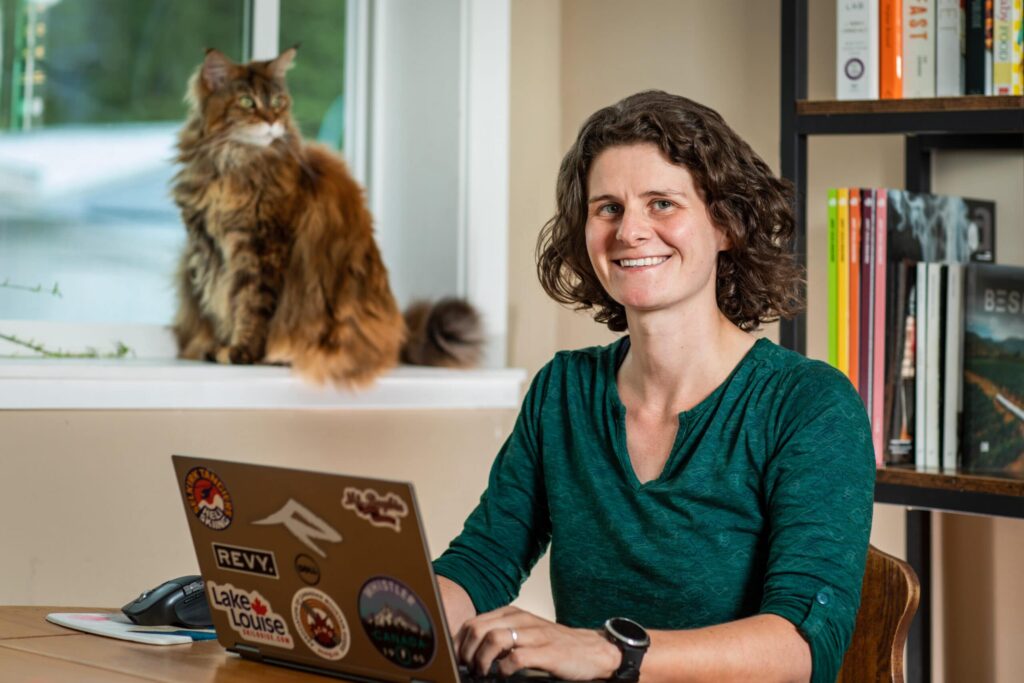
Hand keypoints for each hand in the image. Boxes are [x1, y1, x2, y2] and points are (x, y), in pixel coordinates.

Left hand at [454, 606, 620, 679]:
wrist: (590, 650)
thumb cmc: (553, 645)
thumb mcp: (523, 633)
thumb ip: (500, 636)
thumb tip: (468, 652)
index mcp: (512, 614)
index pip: (473, 622)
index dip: (459, 643)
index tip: (456, 660)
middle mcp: (521, 619)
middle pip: (478, 629)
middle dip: (466, 652)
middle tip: (469, 669)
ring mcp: (534, 634)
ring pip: (493, 639)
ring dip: (481, 660)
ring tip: (483, 673)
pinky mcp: (546, 651)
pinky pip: (515, 658)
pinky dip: (503, 669)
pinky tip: (503, 675)